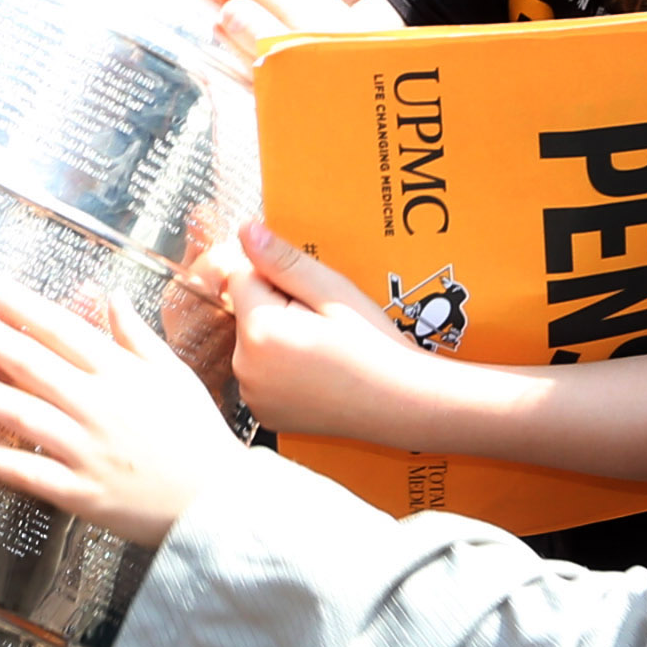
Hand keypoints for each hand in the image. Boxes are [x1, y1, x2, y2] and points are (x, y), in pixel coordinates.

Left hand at [0, 277, 249, 548]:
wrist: (222, 503)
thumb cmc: (197, 437)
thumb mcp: (174, 374)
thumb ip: (136, 335)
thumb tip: (108, 295)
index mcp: (122, 374)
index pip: (61, 329)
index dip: (19, 306)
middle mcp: (100, 406)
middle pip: (32, 364)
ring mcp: (88, 450)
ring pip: (23, 414)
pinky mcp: (81, 493)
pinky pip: (30, 473)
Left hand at [190, 218, 443, 443]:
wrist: (404, 404)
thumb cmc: (375, 345)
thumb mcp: (333, 292)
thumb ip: (283, 261)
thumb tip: (245, 231)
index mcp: (259, 331)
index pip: (241, 278)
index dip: (277, 280)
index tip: (312, 299)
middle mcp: (245, 368)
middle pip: (246, 313)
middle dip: (276, 310)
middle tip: (324, 327)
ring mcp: (254, 396)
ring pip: (253, 345)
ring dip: (278, 340)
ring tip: (325, 352)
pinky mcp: (265, 415)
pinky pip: (262, 376)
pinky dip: (282, 371)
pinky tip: (318, 375)